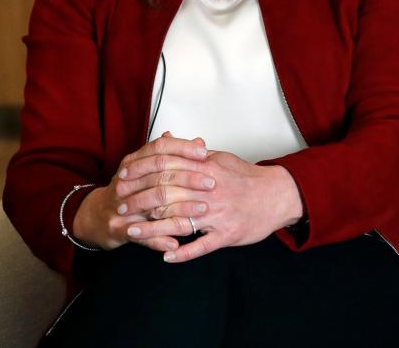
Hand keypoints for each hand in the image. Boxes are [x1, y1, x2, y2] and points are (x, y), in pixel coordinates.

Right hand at [72, 132, 213, 251]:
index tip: (205, 154)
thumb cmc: (130, 190)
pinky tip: (177, 242)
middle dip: (189, 178)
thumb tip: (199, 143)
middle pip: (160, 174)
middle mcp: (126, 180)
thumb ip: (174, 157)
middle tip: (211, 183)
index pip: (160, 148)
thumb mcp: (148, 169)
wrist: (97, 216)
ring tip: (202, 210)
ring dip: (181, 207)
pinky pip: (141, 234)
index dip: (183, 149)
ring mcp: (120, 204)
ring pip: (154, 203)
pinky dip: (159, 239)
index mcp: (134, 162)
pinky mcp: (117, 228)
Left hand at [124, 149, 303, 263]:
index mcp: (208, 170)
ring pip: (180, 222)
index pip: (167, 169)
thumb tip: (172, 142)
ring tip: (132, 232)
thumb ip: (195, 153)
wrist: (279, 195)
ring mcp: (218, 214)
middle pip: (168, 196)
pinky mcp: (227, 234)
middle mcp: (210, 191)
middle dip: (140, 202)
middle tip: (120, 208)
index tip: (123, 179)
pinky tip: (166, 257)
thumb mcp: (222, 159)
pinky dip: (183, 253)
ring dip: (153, 228)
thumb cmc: (248, 178)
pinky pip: (202, 246)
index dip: (142, 174)